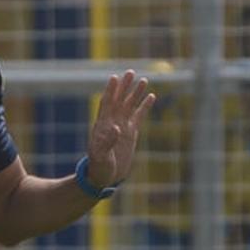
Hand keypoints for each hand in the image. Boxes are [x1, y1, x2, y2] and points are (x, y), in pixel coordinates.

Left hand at [87, 70, 154, 186]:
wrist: (104, 177)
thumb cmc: (98, 168)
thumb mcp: (101, 156)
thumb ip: (107, 142)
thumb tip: (115, 127)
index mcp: (102, 126)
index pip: (107, 103)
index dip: (110, 91)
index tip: (114, 77)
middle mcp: (112, 123)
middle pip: (119, 100)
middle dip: (124, 86)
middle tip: (131, 72)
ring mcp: (122, 127)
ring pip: (130, 106)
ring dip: (135, 93)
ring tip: (144, 80)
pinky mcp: (130, 133)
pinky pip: (138, 116)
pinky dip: (144, 106)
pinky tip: (151, 96)